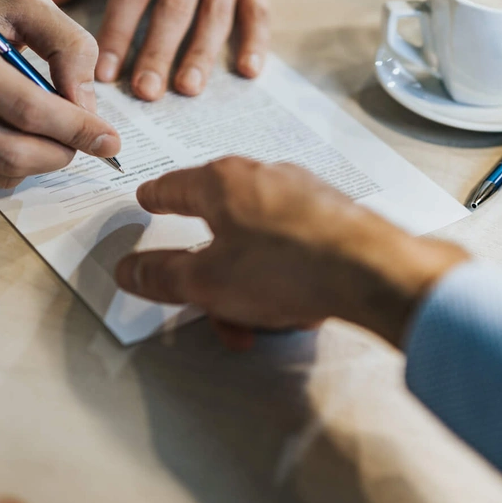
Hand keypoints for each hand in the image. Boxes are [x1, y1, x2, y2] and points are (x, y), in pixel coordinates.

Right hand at [0, 0, 120, 187]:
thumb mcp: (20, 3)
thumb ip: (68, 45)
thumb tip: (87, 106)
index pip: (26, 109)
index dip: (75, 129)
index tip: (109, 139)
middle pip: (13, 154)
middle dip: (61, 154)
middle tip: (83, 141)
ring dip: (37, 161)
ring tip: (48, 132)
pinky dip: (4, 159)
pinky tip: (2, 128)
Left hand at [42, 0, 277, 100]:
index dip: (119, 31)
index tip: (105, 71)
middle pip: (175, 7)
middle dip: (159, 51)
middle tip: (145, 91)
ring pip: (215, 13)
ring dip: (202, 53)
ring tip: (187, 89)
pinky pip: (259, 10)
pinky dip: (257, 42)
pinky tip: (249, 72)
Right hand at [114, 158, 468, 348]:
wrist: (371, 272)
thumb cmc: (289, 266)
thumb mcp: (206, 282)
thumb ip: (162, 277)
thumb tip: (130, 271)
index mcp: (223, 182)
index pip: (174, 186)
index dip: (156, 199)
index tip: (147, 200)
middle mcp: (264, 177)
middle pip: (219, 225)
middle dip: (211, 278)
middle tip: (208, 308)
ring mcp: (302, 195)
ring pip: (256, 243)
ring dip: (248, 288)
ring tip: (257, 324)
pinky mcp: (332, 217)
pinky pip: (292, 249)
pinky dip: (282, 278)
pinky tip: (293, 309)